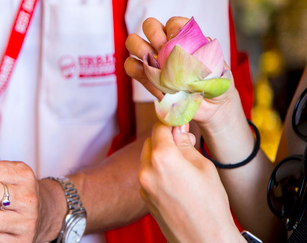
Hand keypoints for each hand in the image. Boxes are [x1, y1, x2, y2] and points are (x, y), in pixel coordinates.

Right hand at [124, 17, 240, 127]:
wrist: (210, 110)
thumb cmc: (216, 87)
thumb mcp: (221, 71)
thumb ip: (211, 60)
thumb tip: (198, 46)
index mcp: (185, 38)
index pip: (174, 22)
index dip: (173, 28)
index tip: (178, 41)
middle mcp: (166, 45)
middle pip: (150, 25)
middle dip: (154, 34)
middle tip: (163, 49)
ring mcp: (152, 60)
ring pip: (134, 42)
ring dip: (140, 48)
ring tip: (155, 64)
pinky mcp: (144, 77)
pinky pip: (131, 66)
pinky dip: (136, 68)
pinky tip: (151, 78)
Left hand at [139, 123, 243, 242]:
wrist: (203, 239)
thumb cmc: (210, 205)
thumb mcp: (203, 166)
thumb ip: (185, 144)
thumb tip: (178, 129)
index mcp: (163, 158)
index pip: (160, 127)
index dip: (170, 122)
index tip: (178, 121)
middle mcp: (147, 170)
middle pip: (151, 141)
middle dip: (166, 139)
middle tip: (185, 144)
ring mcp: (143, 185)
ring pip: (148, 158)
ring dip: (160, 155)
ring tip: (182, 165)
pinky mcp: (144, 197)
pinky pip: (148, 174)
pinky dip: (158, 171)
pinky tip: (175, 180)